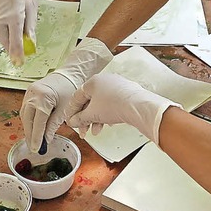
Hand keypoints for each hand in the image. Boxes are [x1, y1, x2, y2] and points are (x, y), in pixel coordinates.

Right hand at [0, 0, 38, 65]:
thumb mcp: (32, 7)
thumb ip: (30, 27)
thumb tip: (31, 45)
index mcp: (14, 14)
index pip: (15, 40)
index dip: (17, 54)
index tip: (19, 63)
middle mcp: (0, 16)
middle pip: (4, 40)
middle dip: (11, 48)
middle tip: (19, 50)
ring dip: (5, 37)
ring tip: (13, 28)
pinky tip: (5, 21)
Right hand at [21, 38, 112, 151]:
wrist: (68, 75)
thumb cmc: (70, 89)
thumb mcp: (64, 109)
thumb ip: (54, 125)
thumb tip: (47, 139)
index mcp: (43, 97)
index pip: (38, 122)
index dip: (36, 137)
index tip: (36, 148)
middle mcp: (33, 94)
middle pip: (27, 119)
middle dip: (30, 135)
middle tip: (33, 148)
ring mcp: (29, 92)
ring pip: (24, 115)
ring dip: (28, 128)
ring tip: (32, 140)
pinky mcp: (28, 92)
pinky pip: (25, 109)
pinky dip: (28, 120)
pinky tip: (32, 128)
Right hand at [65, 73, 180, 144]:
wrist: (138, 106)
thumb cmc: (115, 105)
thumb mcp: (92, 114)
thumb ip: (79, 118)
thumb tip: (73, 122)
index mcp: (93, 81)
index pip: (77, 97)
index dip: (72, 112)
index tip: (71, 121)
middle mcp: (104, 80)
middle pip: (89, 101)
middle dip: (86, 118)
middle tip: (83, 130)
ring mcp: (116, 85)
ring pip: (101, 104)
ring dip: (96, 118)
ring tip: (97, 130)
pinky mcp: (126, 92)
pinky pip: (112, 103)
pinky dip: (107, 114)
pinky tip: (109, 123)